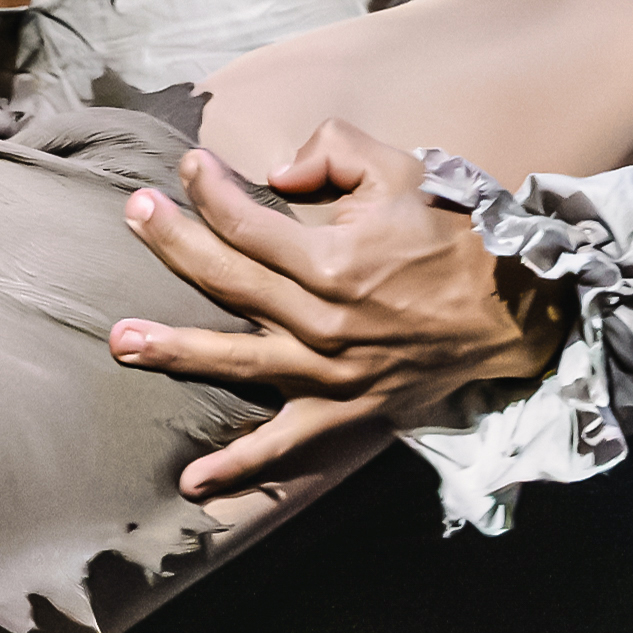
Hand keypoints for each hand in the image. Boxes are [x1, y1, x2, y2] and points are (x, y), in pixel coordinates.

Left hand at [114, 120, 556, 498]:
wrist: (512, 312)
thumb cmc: (454, 236)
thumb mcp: (401, 169)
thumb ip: (334, 149)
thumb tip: (276, 169)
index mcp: (333, 260)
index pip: (246, 220)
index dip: (209, 189)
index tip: (188, 167)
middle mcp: (321, 321)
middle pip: (225, 279)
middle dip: (172, 242)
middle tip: (133, 213)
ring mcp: (328, 372)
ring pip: (235, 360)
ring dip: (172, 350)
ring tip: (121, 342)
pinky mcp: (344, 410)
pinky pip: (286, 445)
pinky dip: (241, 466)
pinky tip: (194, 482)